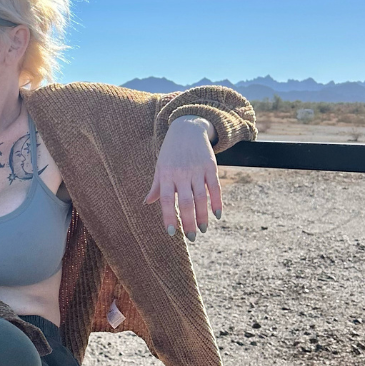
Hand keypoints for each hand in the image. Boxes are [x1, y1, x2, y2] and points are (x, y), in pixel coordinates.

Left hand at [144, 116, 222, 240]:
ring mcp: (197, 170)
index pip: (167, 200)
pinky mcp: (211, 166)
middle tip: (192, 237)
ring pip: (201, 197)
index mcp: (166, 175)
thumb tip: (147, 203)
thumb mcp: (160, 166)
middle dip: (189, 222)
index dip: (169, 217)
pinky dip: (217, 202)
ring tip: (203, 230)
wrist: (187, 128)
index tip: (172, 233)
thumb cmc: (171, 152)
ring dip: (203, 216)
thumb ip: (156, 186)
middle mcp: (182, 173)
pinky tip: (217, 215)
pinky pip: (215, 188)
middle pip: (186, 202)